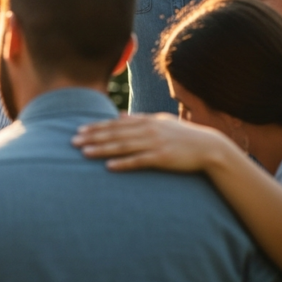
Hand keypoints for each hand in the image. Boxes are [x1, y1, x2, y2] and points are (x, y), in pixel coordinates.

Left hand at [72, 112, 227, 171]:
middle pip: (115, 134)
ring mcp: (155, 143)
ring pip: (123, 146)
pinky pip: (139, 161)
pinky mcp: (162, 158)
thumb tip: (118, 115)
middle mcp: (148, 130)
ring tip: (85, 153)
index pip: (115, 124)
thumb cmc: (182, 135)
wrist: (208, 147)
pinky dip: (123, 163)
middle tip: (73, 142)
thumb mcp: (160, 122)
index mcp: (146, 121)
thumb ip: (138, 119)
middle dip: (93, 137)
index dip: (96, 127)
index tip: (79, 130)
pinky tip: (109, 166)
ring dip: (102, 150)